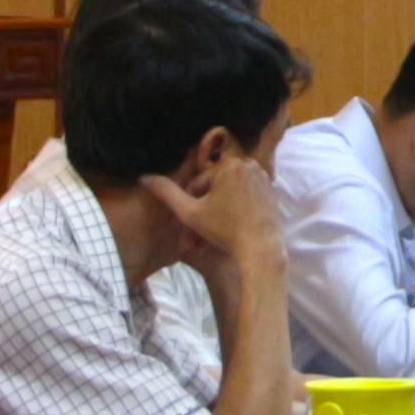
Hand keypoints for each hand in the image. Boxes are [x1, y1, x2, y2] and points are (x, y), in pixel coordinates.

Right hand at [156, 136, 286, 280]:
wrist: (261, 250)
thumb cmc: (225, 230)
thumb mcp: (189, 212)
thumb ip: (166, 193)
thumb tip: (144, 177)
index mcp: (228, 165)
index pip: (196, 185)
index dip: (185, 207)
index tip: (177, 227)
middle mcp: (247, 166)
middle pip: (213, 193)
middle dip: (198, 219)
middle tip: (188, 242)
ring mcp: (261, 179)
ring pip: (226, 199)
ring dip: (211, 221)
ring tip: (201, 246)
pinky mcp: (270, 193)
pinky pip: (242, 202)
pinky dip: (230, 216)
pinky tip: (219, 238)